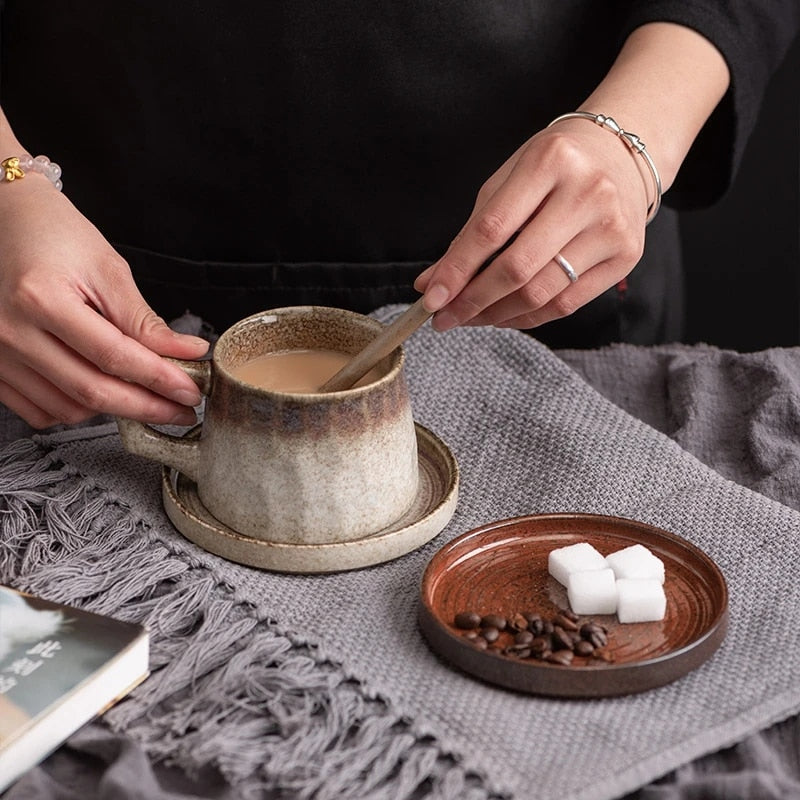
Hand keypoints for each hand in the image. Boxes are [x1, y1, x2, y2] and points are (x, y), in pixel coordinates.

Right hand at [0, 177, 207, 427]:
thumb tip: (186, 353)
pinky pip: (38, 410)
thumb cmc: (51, 234)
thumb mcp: (106, 268)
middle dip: (146, 407)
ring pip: (67, 409)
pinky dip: (75, 409)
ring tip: (144, 396)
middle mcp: (10, 332)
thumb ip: (144, 320)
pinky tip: (100, 392)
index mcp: (41, 299)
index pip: (114, 357)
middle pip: (91, 391)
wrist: (0, 220)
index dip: (159, 379)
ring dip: (113, 410)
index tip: (189, 391)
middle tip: (179, 408)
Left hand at [414, 117, 650, 331]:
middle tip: (444, 317)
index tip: (431, 297)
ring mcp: (611, 227)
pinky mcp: (625, 256)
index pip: (492, 229)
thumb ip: (471, 233)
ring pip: (541, 293)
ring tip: (470, 318)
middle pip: (518, 268)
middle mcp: (587, 192)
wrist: (621, 153)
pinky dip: (527, 317)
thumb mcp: (507, 182)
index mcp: (550, 161)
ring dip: (496, 314)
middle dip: (472, 301)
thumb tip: (433, 283)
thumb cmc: (554, 167)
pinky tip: (503, 315)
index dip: (457, 270)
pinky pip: (566, 303)